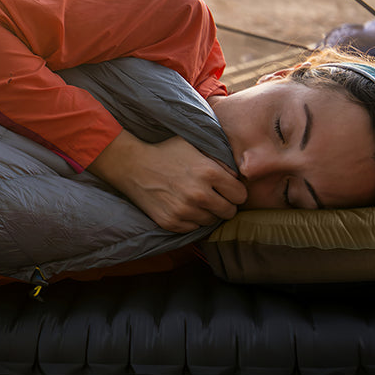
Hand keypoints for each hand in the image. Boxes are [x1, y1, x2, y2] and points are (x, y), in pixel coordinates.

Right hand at [87, 131, 245, 232]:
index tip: (228, 190)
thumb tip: (236, 176)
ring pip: (212, 221)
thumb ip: (219, 160)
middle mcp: (199, 194)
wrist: (134, 166)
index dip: (236, 192)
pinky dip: (192, 220)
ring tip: (197, 200)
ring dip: (208, 212)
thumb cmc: (167, 152)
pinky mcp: (172, 223)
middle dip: (226, 205)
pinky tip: (183, 206)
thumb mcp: (195, 146)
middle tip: (215, 197)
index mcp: (209, 172)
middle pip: (229, 212)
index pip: (240, 195)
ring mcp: (185, 211)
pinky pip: (194, 228)